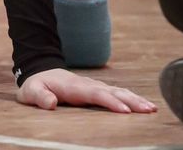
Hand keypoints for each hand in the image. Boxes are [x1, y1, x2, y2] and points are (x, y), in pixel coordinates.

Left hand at [16, 68, 156, 112]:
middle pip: (111, 91)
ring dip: (134, 99)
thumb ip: (40, 96)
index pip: (94, 94)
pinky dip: (130, 98)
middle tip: (147, 109)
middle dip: (130, 100)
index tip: (124, 110)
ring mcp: (93, 86)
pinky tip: (143, 105)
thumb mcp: (31, 91)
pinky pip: (116, 94)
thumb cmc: (36, 85)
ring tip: (151, 108)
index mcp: (73, 87)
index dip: (109, 101)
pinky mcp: (97, 90)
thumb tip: (51, 102)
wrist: (40, 72)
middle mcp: (87, 85)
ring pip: (117, 91)